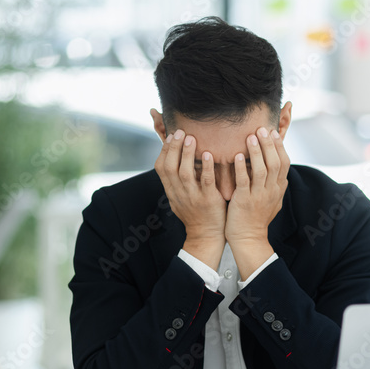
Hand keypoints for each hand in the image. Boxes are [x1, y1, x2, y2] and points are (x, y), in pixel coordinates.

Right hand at [154, 129, 226, 268]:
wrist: (206, 236)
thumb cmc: (195, 214)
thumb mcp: (180, 198)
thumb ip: (176, 181)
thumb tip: (172, 161)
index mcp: (171, 192)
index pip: (160, 168)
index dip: (164, 151)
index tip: (170, 137)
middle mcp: (179, 193)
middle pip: (170, 167)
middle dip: (173, 148)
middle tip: (180, 131)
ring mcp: (193, 197)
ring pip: (185, 173)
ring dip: (187, 154)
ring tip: (191, 138)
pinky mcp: (209, 201)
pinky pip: (206, 182)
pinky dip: (207, 167)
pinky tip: (209, 154)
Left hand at [226, 126, 289, 278]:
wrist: (248, 239)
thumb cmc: (256, 218)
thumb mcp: (271, 200)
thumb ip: (274, 184)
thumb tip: (278, 171)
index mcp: (278, 189)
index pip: (284, 163)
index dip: (279, 146)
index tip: (273, 132)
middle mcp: (272, 191)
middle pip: (275, 163)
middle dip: (269, 144)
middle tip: (262, 128)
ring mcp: (259, 196)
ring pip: (262, 170)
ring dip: (257, 152)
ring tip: (251, 136)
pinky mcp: (244, 201)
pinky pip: (244, 181)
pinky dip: (242, 168)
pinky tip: (237, 156)